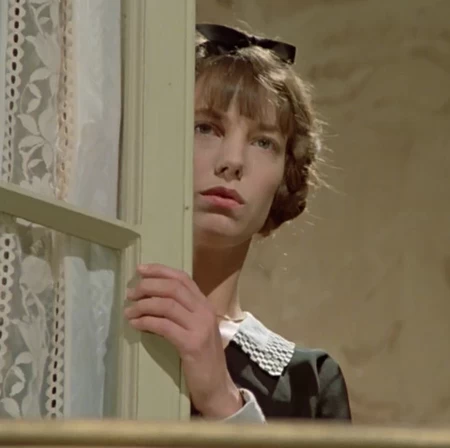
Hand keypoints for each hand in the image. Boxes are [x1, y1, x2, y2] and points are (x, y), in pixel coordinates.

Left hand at [125, 263, 242, 418]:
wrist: (216, 384)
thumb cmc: (202, 356)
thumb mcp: (195, 327)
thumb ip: (181, 312)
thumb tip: (150, 298)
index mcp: (205, 304)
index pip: (182, 278)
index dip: (160, 271)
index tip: (140, 270)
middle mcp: (204, 310)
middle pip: (173, 288)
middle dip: (148, 286)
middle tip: (131, 293)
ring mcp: (200, 326)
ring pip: (166, 304)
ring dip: (143, 305)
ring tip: (129, 310)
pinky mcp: (192, 343)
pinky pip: (164, 326)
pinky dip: (146, 322)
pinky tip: (135, 324)